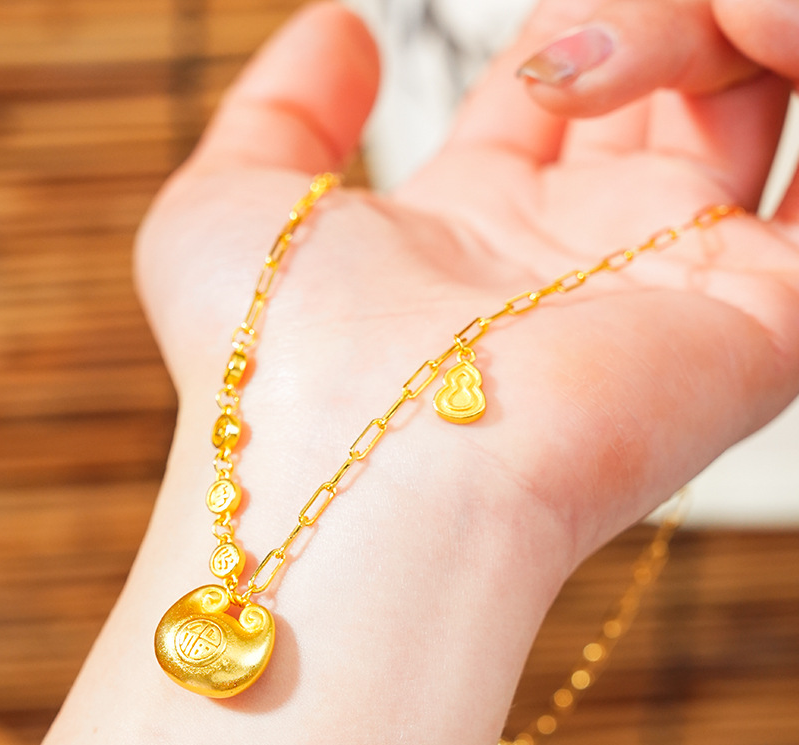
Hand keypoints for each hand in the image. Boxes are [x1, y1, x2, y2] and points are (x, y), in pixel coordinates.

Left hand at [136, 0, 798, 578]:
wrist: (354, 474)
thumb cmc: (271, 362)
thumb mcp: (225, 209)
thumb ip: (283, 113)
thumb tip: (340, 31)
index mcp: (482, 220)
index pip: (565, 79)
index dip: (572, 21)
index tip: (547, 32)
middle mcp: (586, 249)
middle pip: (674, 70)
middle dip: (650, 13)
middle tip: (573, 54)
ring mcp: (678, 282)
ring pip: (766, 90)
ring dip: (728, 24)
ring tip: (642, 49)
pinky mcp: (758, 320)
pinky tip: (759, 39)